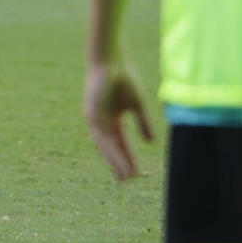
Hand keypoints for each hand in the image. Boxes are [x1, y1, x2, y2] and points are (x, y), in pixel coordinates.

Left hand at [84, 62, 153, 180]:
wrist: (111, 61)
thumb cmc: (124, 78)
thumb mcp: (137, 105)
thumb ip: (143, 123)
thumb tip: (151, 143)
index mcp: (113, 118)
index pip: (121, 142)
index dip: (128, 157)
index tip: (136, 173)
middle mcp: (103, 121)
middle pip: (112, 147)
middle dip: (120, 163)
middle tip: (128, 181)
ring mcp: (96, 119)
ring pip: (106, 146)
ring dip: (116, 161)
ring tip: (125, 176)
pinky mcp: (91, 115)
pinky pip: (101, 137)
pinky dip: (110, 150)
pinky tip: (118, 160)